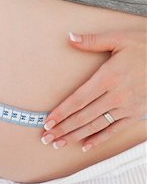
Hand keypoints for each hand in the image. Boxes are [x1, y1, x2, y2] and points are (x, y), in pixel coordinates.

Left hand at [41, 30, 146, 151]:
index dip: (61, 112)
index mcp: (108, 77)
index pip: (78, 99)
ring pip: (96, 126)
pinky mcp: (136, 114)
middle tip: (46, 137)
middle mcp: (116, 96)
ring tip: (59, 143)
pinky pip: (115, 130)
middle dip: (63, 128)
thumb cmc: (146, 47)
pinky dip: (99, 139)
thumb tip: (70, 37)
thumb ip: (93, 41)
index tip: (48, 121)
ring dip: (75, 136)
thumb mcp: (120, 38)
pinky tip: (85, 146)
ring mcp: (127, 107)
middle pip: (83, 116)